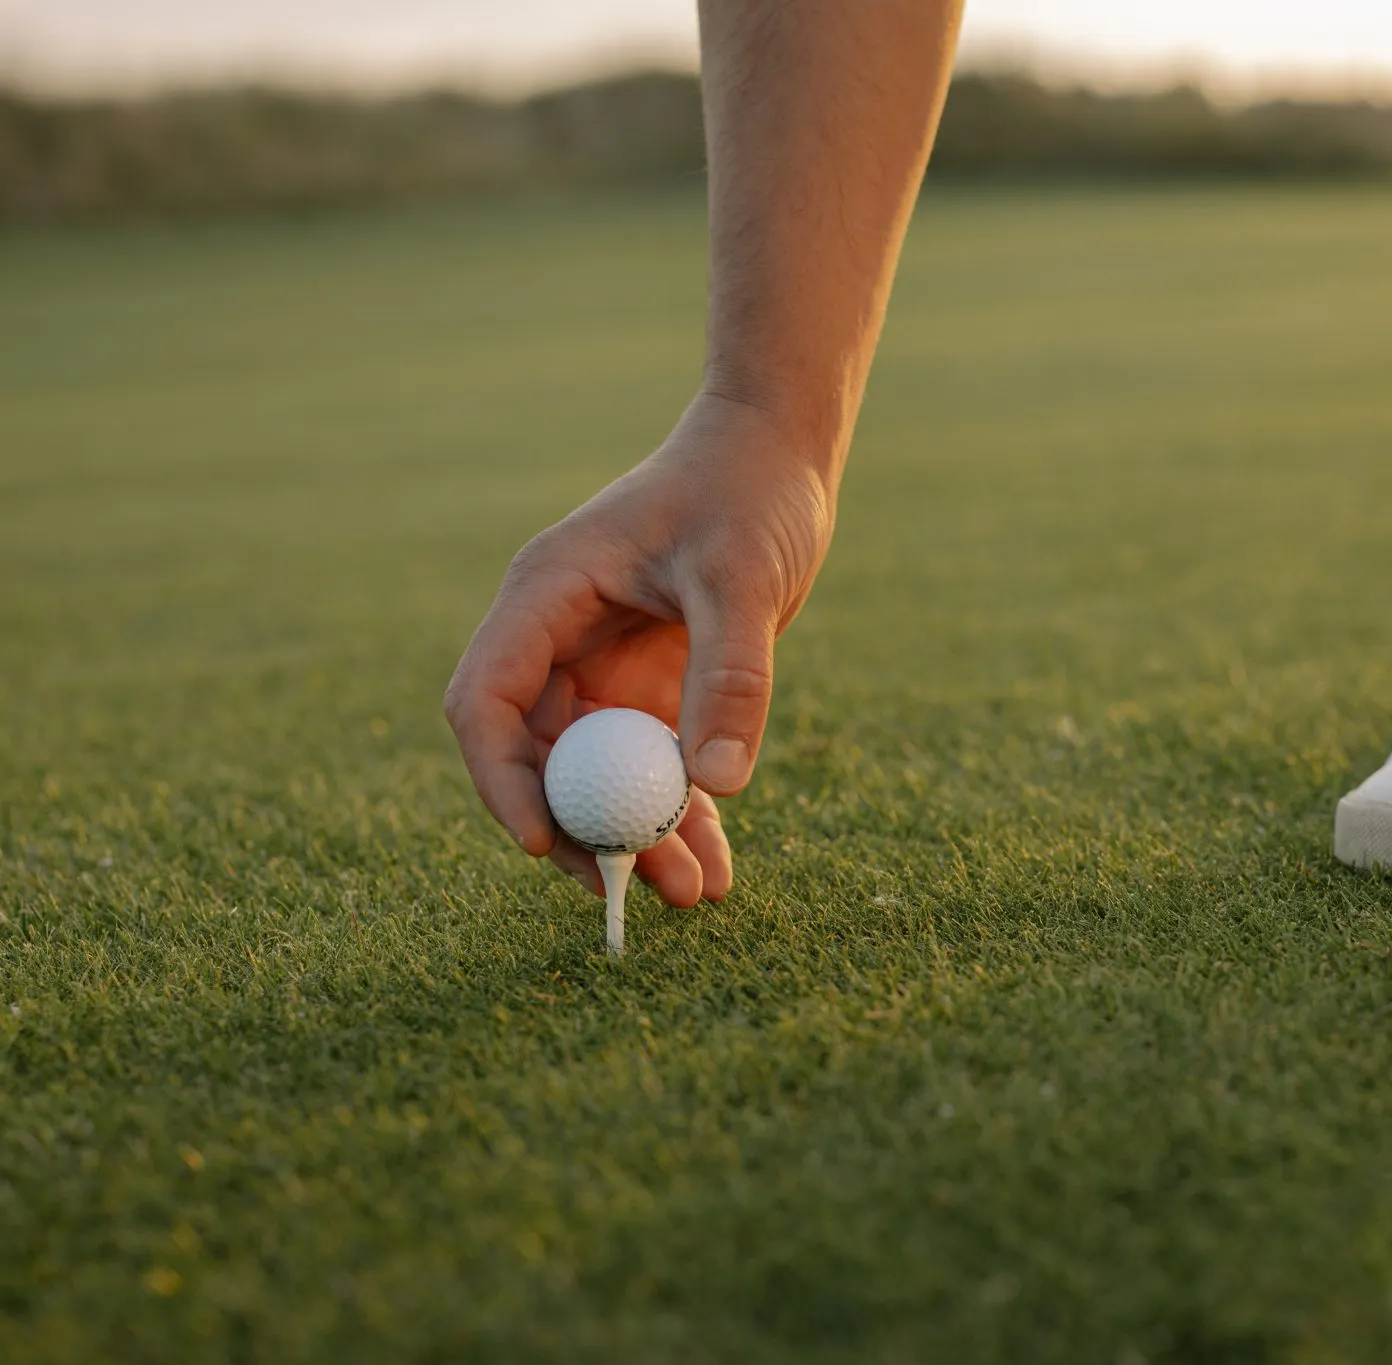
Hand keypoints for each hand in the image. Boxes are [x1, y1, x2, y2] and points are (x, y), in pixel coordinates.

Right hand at [443, 392, 833, 906]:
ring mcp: (604, 666)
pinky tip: (717, 868)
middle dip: (583, 830)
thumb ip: (730, 675)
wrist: (782, 452)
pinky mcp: (653, 687)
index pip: (489, 701)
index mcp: (547, 594)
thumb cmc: (750, 489)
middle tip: (632, 894)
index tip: (547, 846)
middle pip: (541, 756)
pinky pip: (653, 768)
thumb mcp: (743, 575)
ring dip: (638, 837)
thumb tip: (716, 784)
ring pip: (601, 775)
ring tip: (698, 894)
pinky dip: (681, 815)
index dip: (505, 781)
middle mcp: (561, 637)